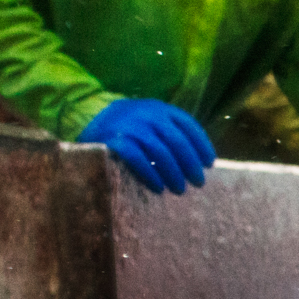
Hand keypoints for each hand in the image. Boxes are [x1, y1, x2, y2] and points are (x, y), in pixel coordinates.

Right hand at [79, 98, 214, 193]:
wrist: (88, 119)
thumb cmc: (128, 127)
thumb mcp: (150, 122)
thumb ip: (170, 134)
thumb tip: (197, 162)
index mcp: (161, 109)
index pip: (189, 126)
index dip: (202, 145)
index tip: (209, 164)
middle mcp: (148, 114)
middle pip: (178, 142)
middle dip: (190, 164)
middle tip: (198, 183)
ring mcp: (132, 126)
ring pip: (161, 152)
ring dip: (174, 174)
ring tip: (179, 189)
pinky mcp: (116, 140)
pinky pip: (138, 160)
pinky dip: (151, 175)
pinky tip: (158, 187)